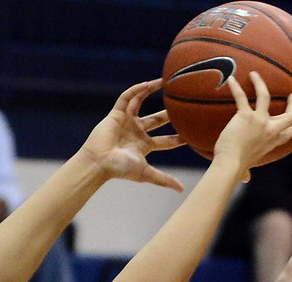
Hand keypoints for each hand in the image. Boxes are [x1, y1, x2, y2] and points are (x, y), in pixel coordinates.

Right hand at [79, 78, 187, 192]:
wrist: (99, 162)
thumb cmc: (120, 169)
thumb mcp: (146, 173)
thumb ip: (164, 180)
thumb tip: (182, 190)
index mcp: (144, 146)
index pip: (165, 141)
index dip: (177, 137)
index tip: (192, 131)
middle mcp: (136, 133)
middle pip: (156, 120)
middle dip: (169, 112)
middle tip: (183, 101)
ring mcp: (126, 122)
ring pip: (141, 103)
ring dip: (151, 93)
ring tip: (164, 81)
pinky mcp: (116, 114)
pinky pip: (126, 98)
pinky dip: (136, 90)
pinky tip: (148, 83)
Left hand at [214, 73, 291, 180]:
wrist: (229, 165)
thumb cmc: (235, 168)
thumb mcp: (246, 168)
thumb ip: (247, 172)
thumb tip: (246, 179)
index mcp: (270, 143)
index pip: (288, 133)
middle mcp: (269, 131)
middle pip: (289, 116)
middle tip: (291, 95)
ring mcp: (259, 121)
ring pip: (265, 96)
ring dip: (260, 84)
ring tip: (254, 75)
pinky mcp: (246, 116)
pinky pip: (241, 97)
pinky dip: (235, 87)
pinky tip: (231, 80)